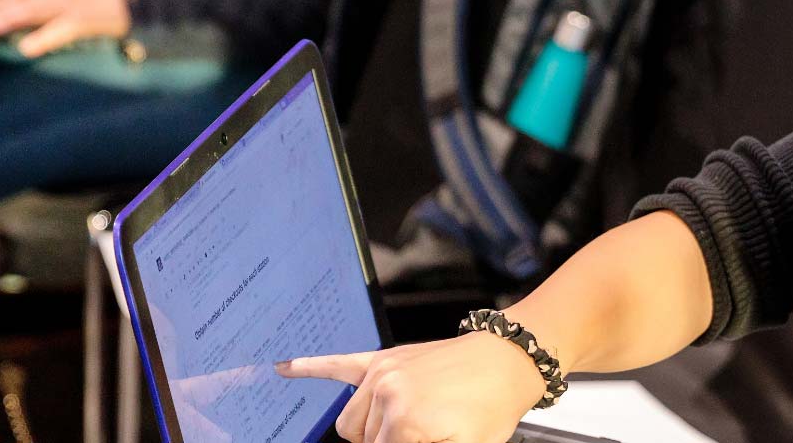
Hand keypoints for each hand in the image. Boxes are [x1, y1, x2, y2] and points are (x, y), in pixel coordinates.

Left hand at [0, 0, 130, 57]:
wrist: (165, 9)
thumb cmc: (135, 12)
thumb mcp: (98, 9)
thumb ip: (70, 16)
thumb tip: (37, 34)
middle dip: (3, 6)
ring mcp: (87, 5)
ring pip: (42, 7)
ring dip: (13, 16)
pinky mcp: (99, 20)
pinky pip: (68, 28)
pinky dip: (46, 37)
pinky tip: (27, 48)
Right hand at [277, 332, 543, 442]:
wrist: (510, 359)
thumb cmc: (494, 408)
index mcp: (405, 423)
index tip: (419, 435)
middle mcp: (384, 394)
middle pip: (359, 442)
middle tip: (420, 432)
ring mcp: (380, 374)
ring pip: (350, 421)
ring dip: (369, 430)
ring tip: (406, 425)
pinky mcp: (383, 358)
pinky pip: (337, 364)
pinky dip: (309, 367)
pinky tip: (282, 369)